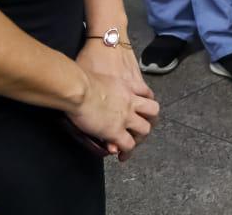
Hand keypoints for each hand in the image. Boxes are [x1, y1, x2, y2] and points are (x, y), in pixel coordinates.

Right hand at [76, 38, 154, 160]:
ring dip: (139, 138)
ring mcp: (125, 117)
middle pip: (153, 111)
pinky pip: (128, 145)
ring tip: (132, 144)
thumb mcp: (99, 75)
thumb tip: (90, 82)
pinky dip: (127, 151)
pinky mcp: (115, 131)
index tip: (142, 108)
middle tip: (140, 128)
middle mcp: (130, 101)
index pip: (146, 93)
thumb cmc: (81, 79)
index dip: (147, 101)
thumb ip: (102, 81)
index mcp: (127, 86)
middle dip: (150, 120)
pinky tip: (122, 155)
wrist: (78, 89)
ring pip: (145, 129)